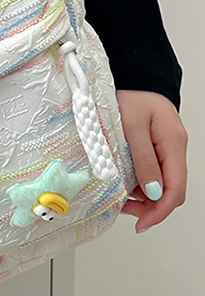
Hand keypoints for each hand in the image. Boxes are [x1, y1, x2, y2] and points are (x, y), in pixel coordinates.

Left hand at [117, 89, 187, 232]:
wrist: (131, 72)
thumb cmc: (131, 93)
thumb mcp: (132, 126)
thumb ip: (142, 159)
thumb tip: (153, 193)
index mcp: (174, 144)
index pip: (176, 189)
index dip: (161, 211)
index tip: (142, 224)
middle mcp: (174, 147)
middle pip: (170, 189)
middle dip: (150, 205)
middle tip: (125, 209)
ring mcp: (165, 146)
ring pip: (160, 181)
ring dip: (142, 193)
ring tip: (119, 194)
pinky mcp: (154, 143)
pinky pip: (152, 169)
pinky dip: (139, 179)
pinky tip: (122, 178)